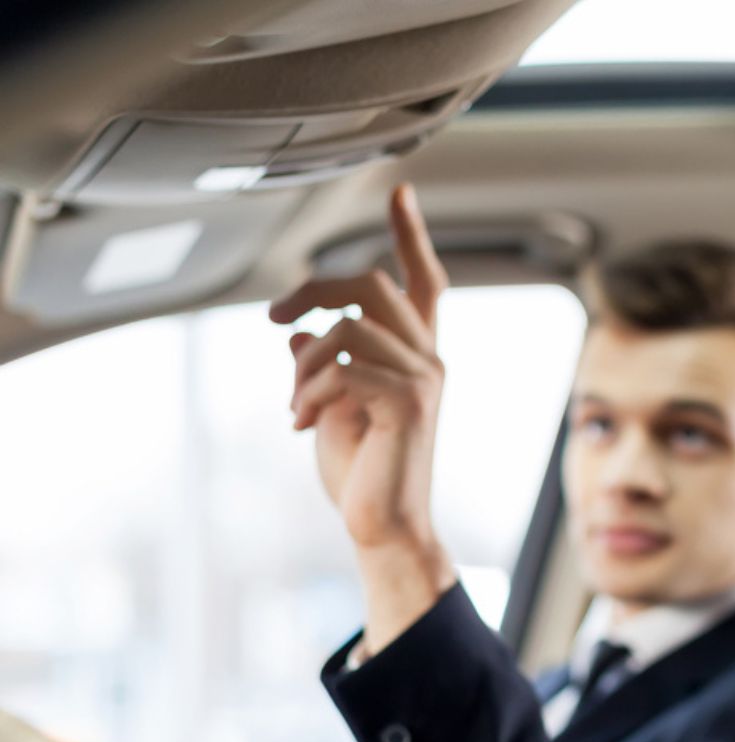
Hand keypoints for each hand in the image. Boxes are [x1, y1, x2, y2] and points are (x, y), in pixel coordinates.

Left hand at [270, 184, 456, 649]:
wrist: (383, 527)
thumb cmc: (362, 473)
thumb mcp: (332, 407)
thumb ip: (324, 365)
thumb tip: (297, 336)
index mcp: (416, 355)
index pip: (424, 281)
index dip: (411, 235)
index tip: (400, 193)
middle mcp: (428, 358)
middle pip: (370, 285)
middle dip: (314, 291)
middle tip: (277, 318)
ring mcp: (424, 379)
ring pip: (347, 327)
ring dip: (304, 365)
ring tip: (294, 406)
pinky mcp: (408, 403)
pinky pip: (344, 366)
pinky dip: (309, 392)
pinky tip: (303, 425)